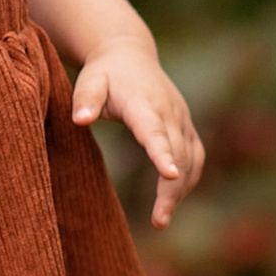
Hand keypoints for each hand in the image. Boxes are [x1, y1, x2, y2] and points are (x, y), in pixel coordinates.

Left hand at [72, 39, 204, 225]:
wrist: (130, 53)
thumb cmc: (105, 72)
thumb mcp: (89, 80)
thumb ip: (84, 99)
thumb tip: (80, 120)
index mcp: (145, 103)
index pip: (156, 132)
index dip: (163, 154)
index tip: (170, 174)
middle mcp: (170, 112)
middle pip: (178, 154)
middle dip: (172, 189)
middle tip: (158, 221)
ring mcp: (182, 119)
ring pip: (192, 159)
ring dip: (181, 190)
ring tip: (161, 219)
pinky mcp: (186, 127)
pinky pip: (195, 157)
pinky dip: (189, 179)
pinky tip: (174, 200)